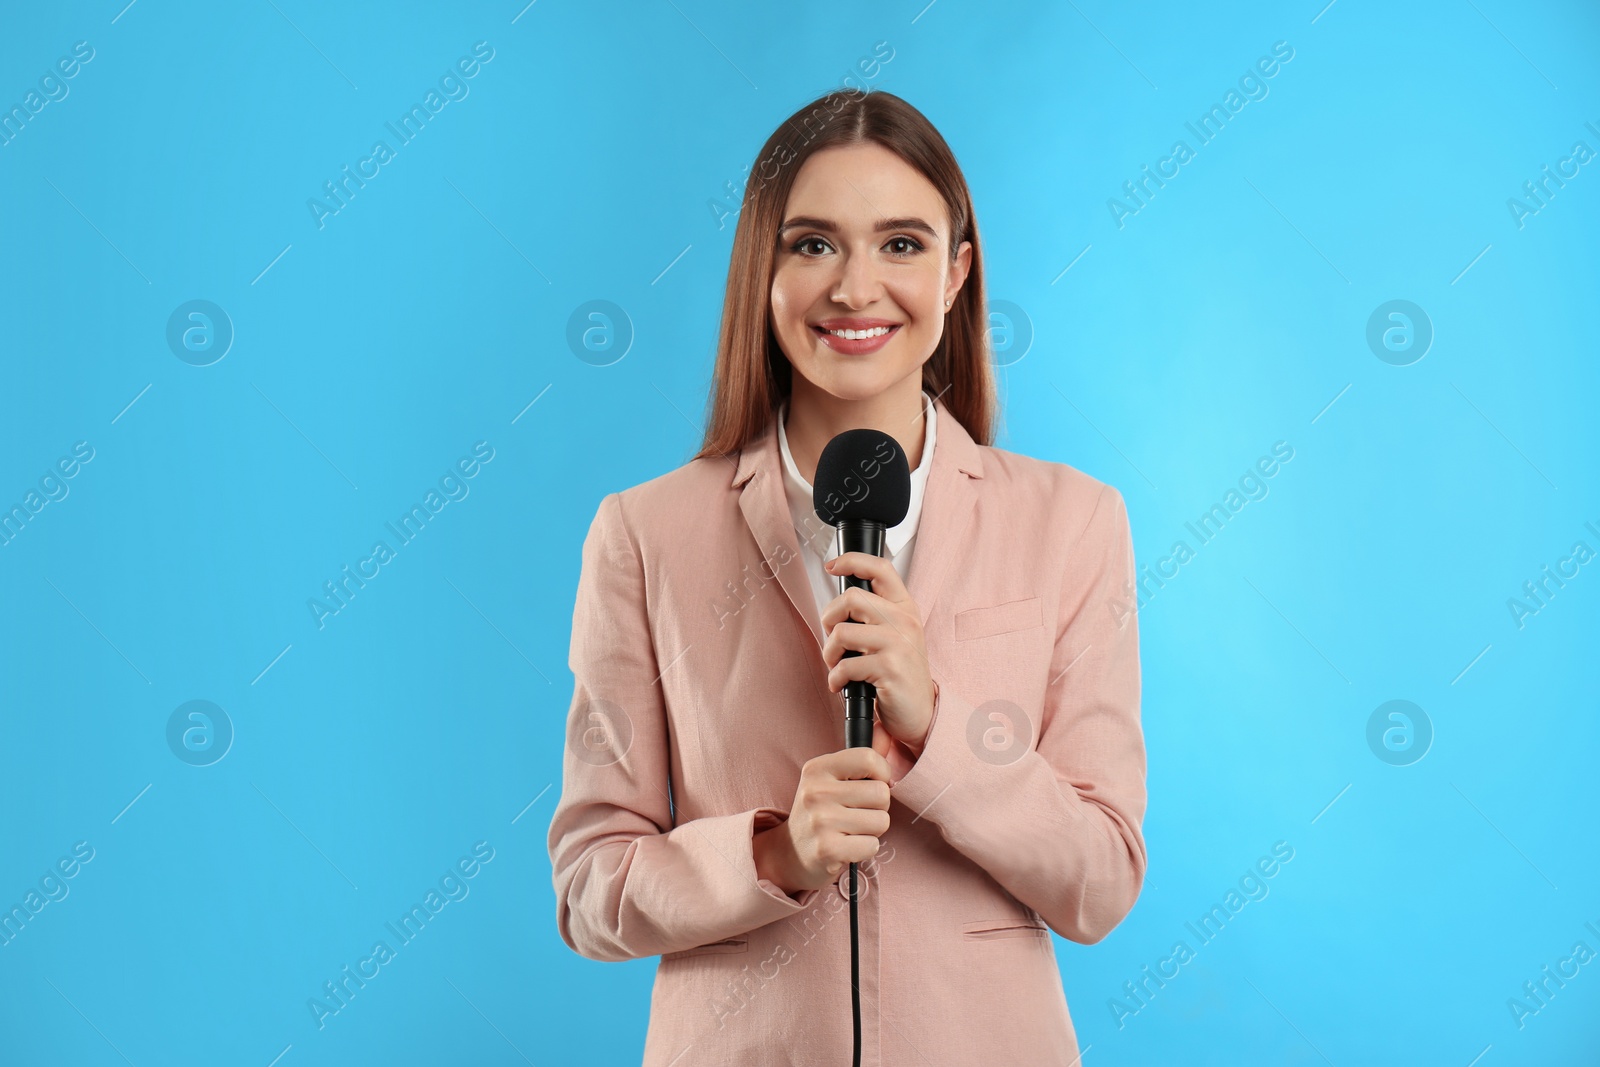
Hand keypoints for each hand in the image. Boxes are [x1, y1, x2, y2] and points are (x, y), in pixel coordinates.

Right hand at [753, 730, 892, 894]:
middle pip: (881, 793)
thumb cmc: (822, 812)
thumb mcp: (831, 779)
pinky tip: (847, 847)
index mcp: (817, 768)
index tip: (871, 784)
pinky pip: (872, 845)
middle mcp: (816, 791)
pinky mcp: (827, 849)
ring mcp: (820, 821)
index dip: (882, 774)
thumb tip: (887, 734)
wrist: (792, 853)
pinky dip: (866, 849)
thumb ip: (860, 760)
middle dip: (878, 807)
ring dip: (872, 830)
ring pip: (881, 821)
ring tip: (851, 830)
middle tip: (858, 813)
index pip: (869, 758)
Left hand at [819, 552, 935, 756]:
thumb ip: (875, 614)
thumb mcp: (895, 636)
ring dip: (829, 653)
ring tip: (836, 665)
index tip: (832, 566)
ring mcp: (899, 644)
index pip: (880, 569)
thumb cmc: (901, 675)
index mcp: (905, 608)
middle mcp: (904, 621)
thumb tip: (839, 603)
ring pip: (842, 631)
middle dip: (829, 618)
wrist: (921, 714)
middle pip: (851, 598)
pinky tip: (842, 684)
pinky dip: (835, 678)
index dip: (852, 560)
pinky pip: (845, 665)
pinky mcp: (890, 668)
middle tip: (833, 639)